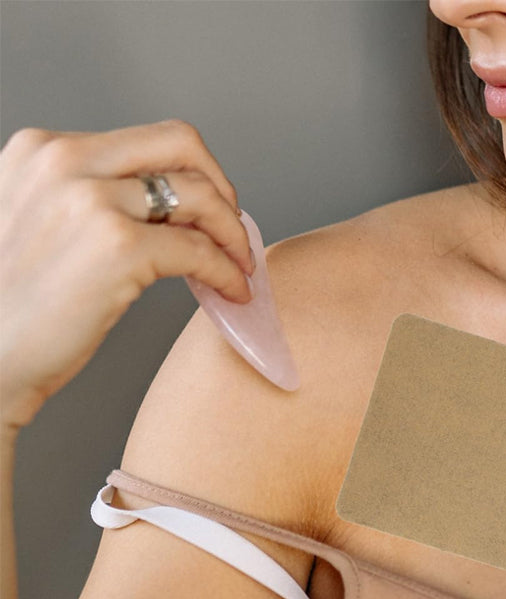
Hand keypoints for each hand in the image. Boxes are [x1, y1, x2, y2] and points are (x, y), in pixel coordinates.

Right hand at [0, 120, 252, 429]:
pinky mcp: (119, 247)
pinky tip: (232, 291)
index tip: (208, 208)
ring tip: (239, 265)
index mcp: (43, 151)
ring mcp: (92, 201)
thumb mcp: (41, 223)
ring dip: (233, 233)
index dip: (192, 173)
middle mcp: (65, 161)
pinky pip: (201, 250)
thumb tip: (164, 205)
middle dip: (222, 188)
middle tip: (233, 229)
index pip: (147, 141)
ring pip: (201, 195)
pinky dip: (227, 271)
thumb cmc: (13, 307)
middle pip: (182, 145)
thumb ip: (89, 199)